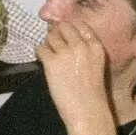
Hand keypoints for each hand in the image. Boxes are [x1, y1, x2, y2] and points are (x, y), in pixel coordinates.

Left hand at [37, 20, 116, 134]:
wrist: (87, 110)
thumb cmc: (91, 91)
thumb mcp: (95, 64)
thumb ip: (84, 49)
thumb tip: (65, 37)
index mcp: (95, 46)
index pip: (79, 24)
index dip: (69, 27)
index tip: (64, 34)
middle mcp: (81, 45)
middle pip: (63, 27)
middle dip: (57, 33)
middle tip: (55, 45)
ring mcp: (66, 52)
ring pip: (50, 36)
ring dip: (48, 44)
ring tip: (51, 57)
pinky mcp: (51, 61)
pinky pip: (40, 49)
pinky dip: (40, 55)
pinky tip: (45, 63)